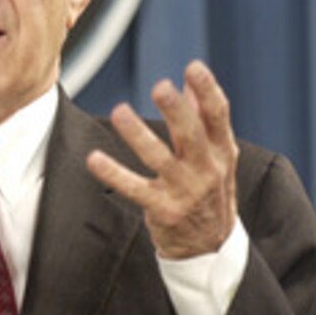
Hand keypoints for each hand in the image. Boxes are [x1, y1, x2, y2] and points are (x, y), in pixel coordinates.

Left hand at [86, 60, 237, 258]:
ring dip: (138, 135)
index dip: (208, 91)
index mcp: (221, 151)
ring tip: (120, 112)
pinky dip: (113, 174)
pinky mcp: (163, 210)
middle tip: (160, 86)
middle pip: (191, 135)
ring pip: (159, 159)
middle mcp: (206, 169)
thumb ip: (202, 117)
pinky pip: (134, 188)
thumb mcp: (216, 155)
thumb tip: (191, 79)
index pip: (218, 116)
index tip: (193, 67)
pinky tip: (94, 159)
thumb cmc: (209, 189)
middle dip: (176, 111)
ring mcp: (185, 191)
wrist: (210, 246)